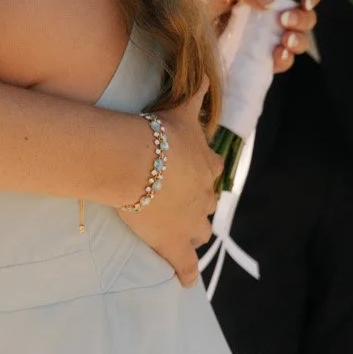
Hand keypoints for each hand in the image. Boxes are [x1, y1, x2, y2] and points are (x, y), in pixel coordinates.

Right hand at [119, 87, 222, 287]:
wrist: (138, 161)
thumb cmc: (158, 134)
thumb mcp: (182, 110)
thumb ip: (197, 93)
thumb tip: (208, 72)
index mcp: (207, 167)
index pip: (213, 173)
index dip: (204, 175)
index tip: (195, 175)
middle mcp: (205, 196)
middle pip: (208, 205)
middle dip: (199, 205)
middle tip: (182, 205)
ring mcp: (192, 223)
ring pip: (201, 232)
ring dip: (194, 234)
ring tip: (183, 236)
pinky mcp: (175, 244)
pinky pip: (185, 265)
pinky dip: (185, 273)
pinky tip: (184, 281)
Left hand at [187, 0, 321, 73]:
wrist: (166, 27)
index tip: (306, 0)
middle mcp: (266, 13)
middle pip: (304, 16)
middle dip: (303, 20)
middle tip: (286, 20)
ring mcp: (261, 37)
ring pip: (296, 40)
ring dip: (298, 41)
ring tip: (283, 42)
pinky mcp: (254, 59)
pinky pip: (279, 62)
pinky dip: (284, 60)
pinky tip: (276, 57)